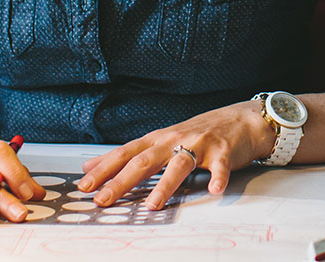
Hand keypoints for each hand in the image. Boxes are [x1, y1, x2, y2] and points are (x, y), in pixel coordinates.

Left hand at [79, 100, 274, 209]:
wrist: (240, 120)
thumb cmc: (197, 133)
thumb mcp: (159, 140)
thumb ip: (127, 154)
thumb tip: (90, 166)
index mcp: (157, 140)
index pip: (124, 154)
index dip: (103, 170)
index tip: (84, 186)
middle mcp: (174, 140)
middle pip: (144, 161)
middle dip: (122, 181)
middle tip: (105, 199)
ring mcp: (199, 145)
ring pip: (179, 165)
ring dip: (166, 185)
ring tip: (153, 204)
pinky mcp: (223, 151)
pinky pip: (220, 166)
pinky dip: (218, 178)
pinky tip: (214, 190)